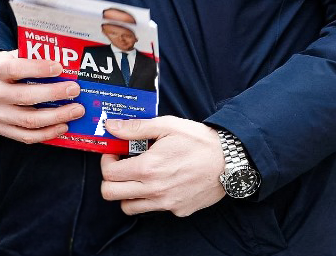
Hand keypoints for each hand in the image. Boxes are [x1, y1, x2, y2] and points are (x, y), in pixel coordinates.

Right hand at [0, 49, 84, 142]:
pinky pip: (26, 136)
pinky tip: (63, 126)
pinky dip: (47, 133)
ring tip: (76, 110)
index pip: (16, 69)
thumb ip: (28, 57)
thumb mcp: (7, 56)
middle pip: (26, 97)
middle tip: (75, 90)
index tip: (59, 68)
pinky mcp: (0, 130)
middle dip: (55, 94)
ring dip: (56, 116)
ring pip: (29, 120)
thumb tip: (59, 57)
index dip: (38, 69)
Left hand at [101, 116, 225, 215]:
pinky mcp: (177, 210)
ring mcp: (165, 203)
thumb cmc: (199, 140)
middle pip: (111, 194)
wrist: (229, 160)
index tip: (115, 152)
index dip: (107, 161)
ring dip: (126, 192)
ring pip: (128, 207)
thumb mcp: (167, 126)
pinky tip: (162, 180)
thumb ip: (136, 128)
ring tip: (138, 175)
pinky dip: (151, 198)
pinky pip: (154, 209)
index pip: (109, 174)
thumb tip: (111, 126)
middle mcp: (154, 190)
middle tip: (121, 165)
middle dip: (110, 178)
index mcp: (149, 167)